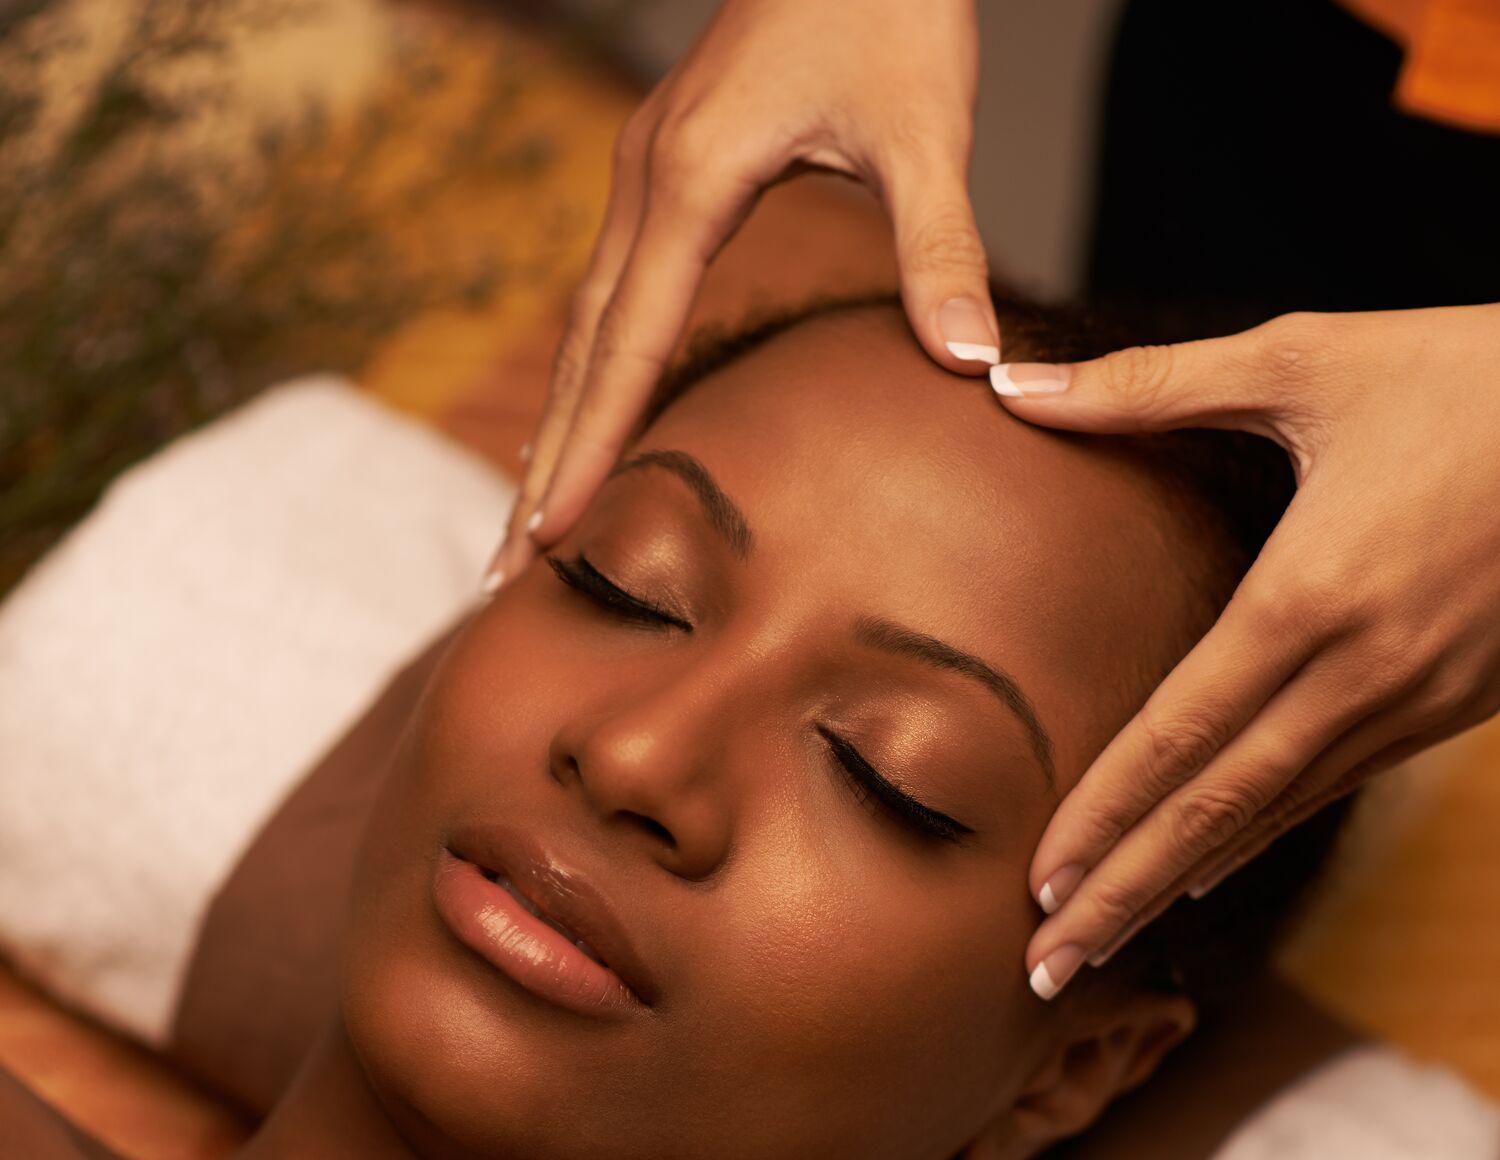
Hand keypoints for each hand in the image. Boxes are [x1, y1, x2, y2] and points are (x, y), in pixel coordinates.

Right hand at [482, 0, 991, 592]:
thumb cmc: (889, 2)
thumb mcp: (928, 125)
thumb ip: (943, 246)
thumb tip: (973, 364)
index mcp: (691, 181)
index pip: (626, 347)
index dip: (587, 448)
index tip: (544, 533)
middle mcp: (645, 182)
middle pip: (579, 352)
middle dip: (541, 461)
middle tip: (500, 566)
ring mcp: (645, 174)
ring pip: (583, 324)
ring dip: (555, 423)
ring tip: (527, 516)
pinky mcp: (666, 170)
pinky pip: (609, 292)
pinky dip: (591, 368)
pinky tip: (589, 413)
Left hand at [994, 304, 1499, 998]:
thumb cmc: (1469, 369)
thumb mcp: (1308, 358)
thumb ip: (1150, 386)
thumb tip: (1011, 385)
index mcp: (1311, 595)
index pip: (1180, 735)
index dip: (1102, 818)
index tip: (1034, 887)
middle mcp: (1364, 670)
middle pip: (1217, 809)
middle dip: (1123, 895)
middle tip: (1045, 973)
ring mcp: (1418, 698)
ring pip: (1274, 816)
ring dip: (1179, 885)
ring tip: (1104, 944)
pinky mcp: (1456, 704)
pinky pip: (1332, 789)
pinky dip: (1257, 838)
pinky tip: (1203, 874)